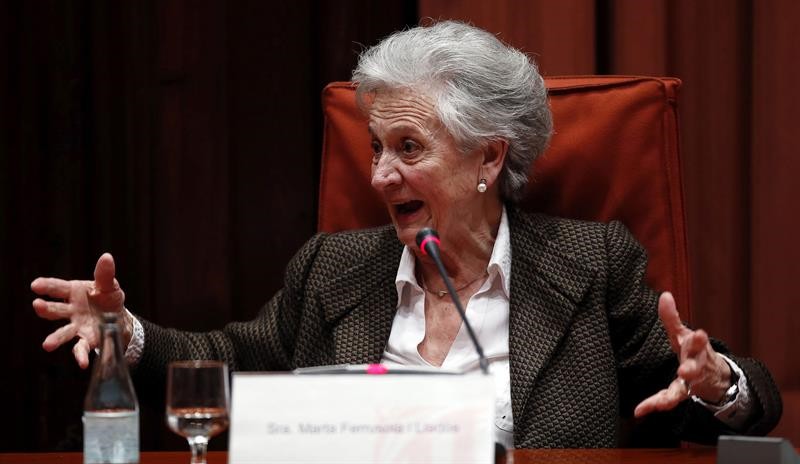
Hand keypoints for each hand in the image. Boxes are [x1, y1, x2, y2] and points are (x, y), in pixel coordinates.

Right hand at [31, 253, 130, 368]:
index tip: (35, 285)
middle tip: (37, 305)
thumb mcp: (109, 286)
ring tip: (47, 345)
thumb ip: (105, 275)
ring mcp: (76, 326)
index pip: (58, 288)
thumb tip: (107, 257)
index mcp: (74, 293)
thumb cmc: (108, 298)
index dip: (47, 286)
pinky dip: (81, 356)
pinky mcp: (86, 339)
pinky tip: (83, 363)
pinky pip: (81, 348)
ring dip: (55, 338)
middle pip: (55, 310)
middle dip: (45, 308)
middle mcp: (71, 310)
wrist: (119, 318)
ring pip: (63, 332)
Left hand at [634, 291, 731, 417]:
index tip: (700, 334)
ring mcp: (690, 382)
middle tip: (685, 370)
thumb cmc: (692, 350)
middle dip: (691, 368)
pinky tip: (640, 409)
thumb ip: (671, 317)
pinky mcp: (682, 393)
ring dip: (674, 393)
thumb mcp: (682, 334)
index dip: (699, 339)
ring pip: (684, 388)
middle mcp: (695, 365)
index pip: (697, 342)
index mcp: (694, 348)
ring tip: (664, 401)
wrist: (713, 375)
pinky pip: (669, 400)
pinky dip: (654, 404)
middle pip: (695, 366)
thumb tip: (664, 295)